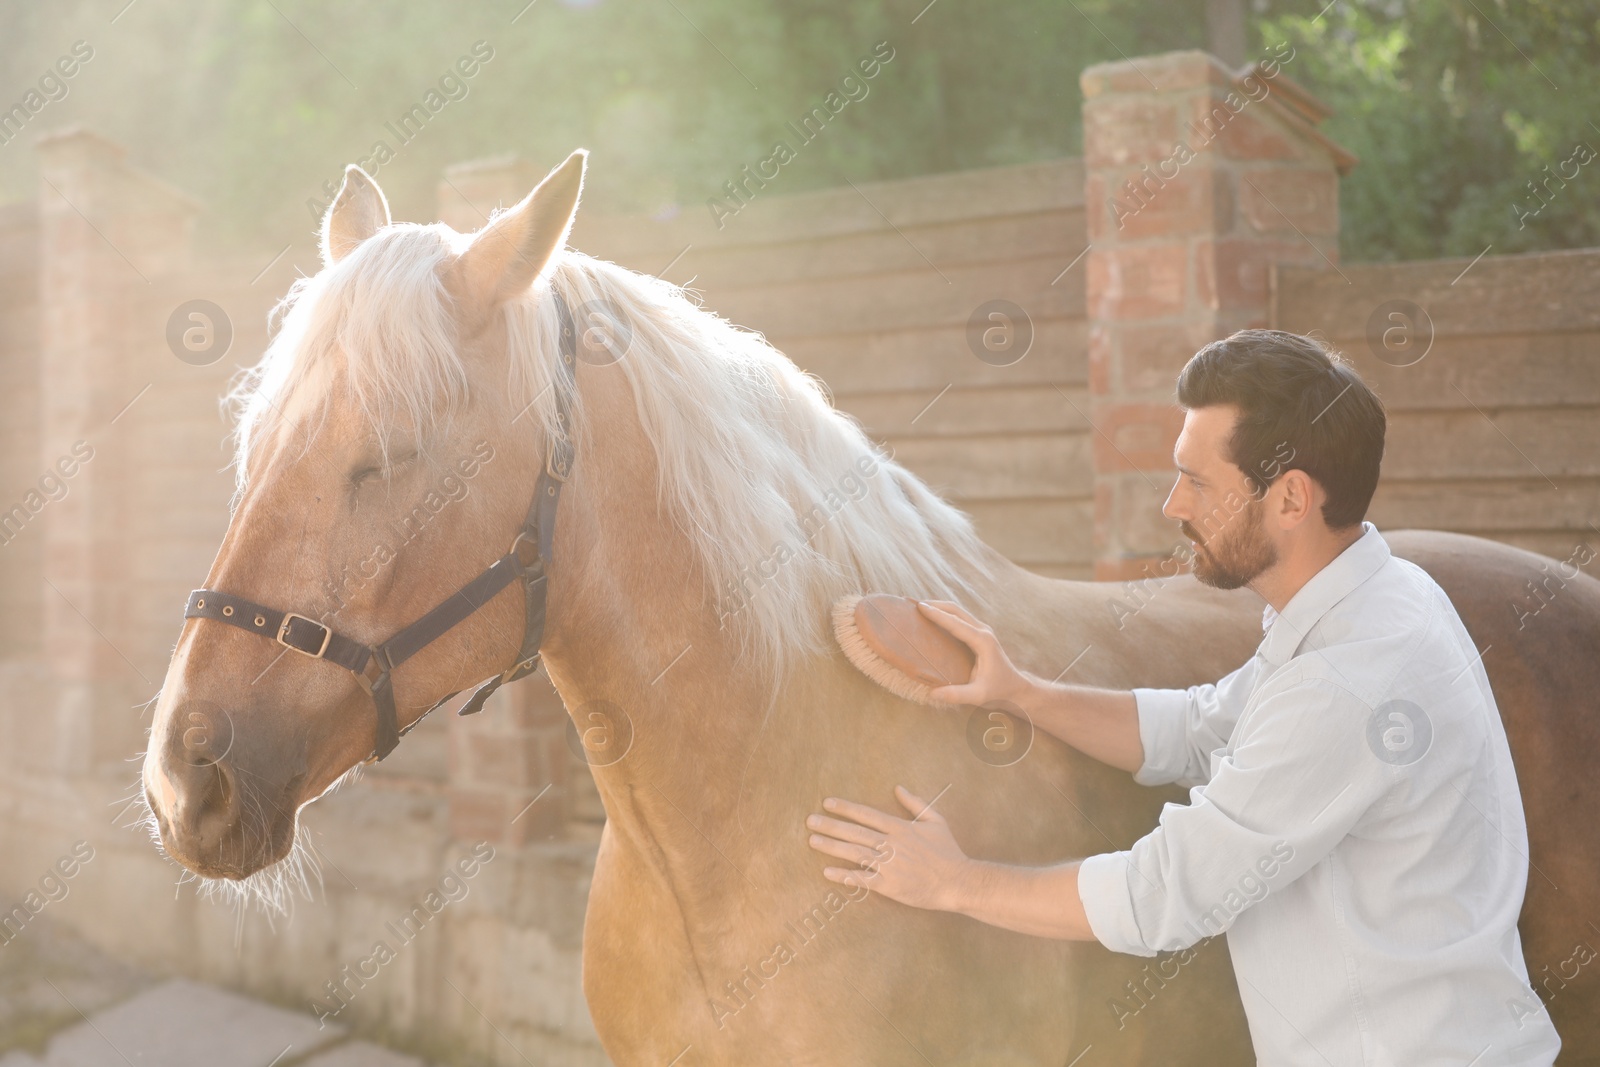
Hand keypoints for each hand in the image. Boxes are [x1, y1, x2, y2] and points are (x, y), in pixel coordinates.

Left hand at [806, 786, 973, 912]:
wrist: (958, 882)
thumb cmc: (948, 851)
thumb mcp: (935, 821)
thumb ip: (915, 803)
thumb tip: (898, 787)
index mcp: (900, 828)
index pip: (867, 814)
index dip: (845, 808)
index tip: (827, 803)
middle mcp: (891, 845)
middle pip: (855, 832)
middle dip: (831, 825)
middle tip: (810, 820)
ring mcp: (889, 866)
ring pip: (855, 853)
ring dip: (832, 846)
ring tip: (812, 840)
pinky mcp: (889, 886)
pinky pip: (862, 879)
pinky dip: (844, 875)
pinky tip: (827, 871)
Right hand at [917, 600, 1032, 708]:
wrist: (1016, 689)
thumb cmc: (999, 691)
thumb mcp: (978, 696)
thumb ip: (956, 695)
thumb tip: (932, 693)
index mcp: (983, 642)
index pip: (956, 624)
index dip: (938, 614)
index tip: (921, 607)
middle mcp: (983, 632)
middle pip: (957, 611)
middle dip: (936, 605)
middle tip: (915, 605)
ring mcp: (982, 631)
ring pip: (959, 612)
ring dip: (941, 608)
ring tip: (921, 609)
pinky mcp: (979, 635)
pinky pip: (960, 619)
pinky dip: (946, 615)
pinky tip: (934, 619)